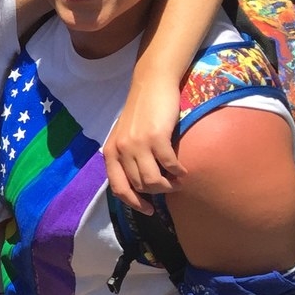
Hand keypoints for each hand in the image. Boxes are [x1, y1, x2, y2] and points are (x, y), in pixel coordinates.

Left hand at [104, 76, 184, 214]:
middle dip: (157, 192)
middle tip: (170, 188)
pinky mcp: (156, 138)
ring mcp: (137, 144)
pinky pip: (169, 166)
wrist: (151, 84)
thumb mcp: (125, 135)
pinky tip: (183, 170)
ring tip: (178, 181)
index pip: (118, 188)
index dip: (134, 203)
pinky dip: (178, 172)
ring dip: (168, 186)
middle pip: (139, 186)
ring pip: (153, 181)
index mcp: (111, 152)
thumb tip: (140, 185)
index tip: (149, 210)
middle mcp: (121, 150)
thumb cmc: (141, 111)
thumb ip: (127, 157)